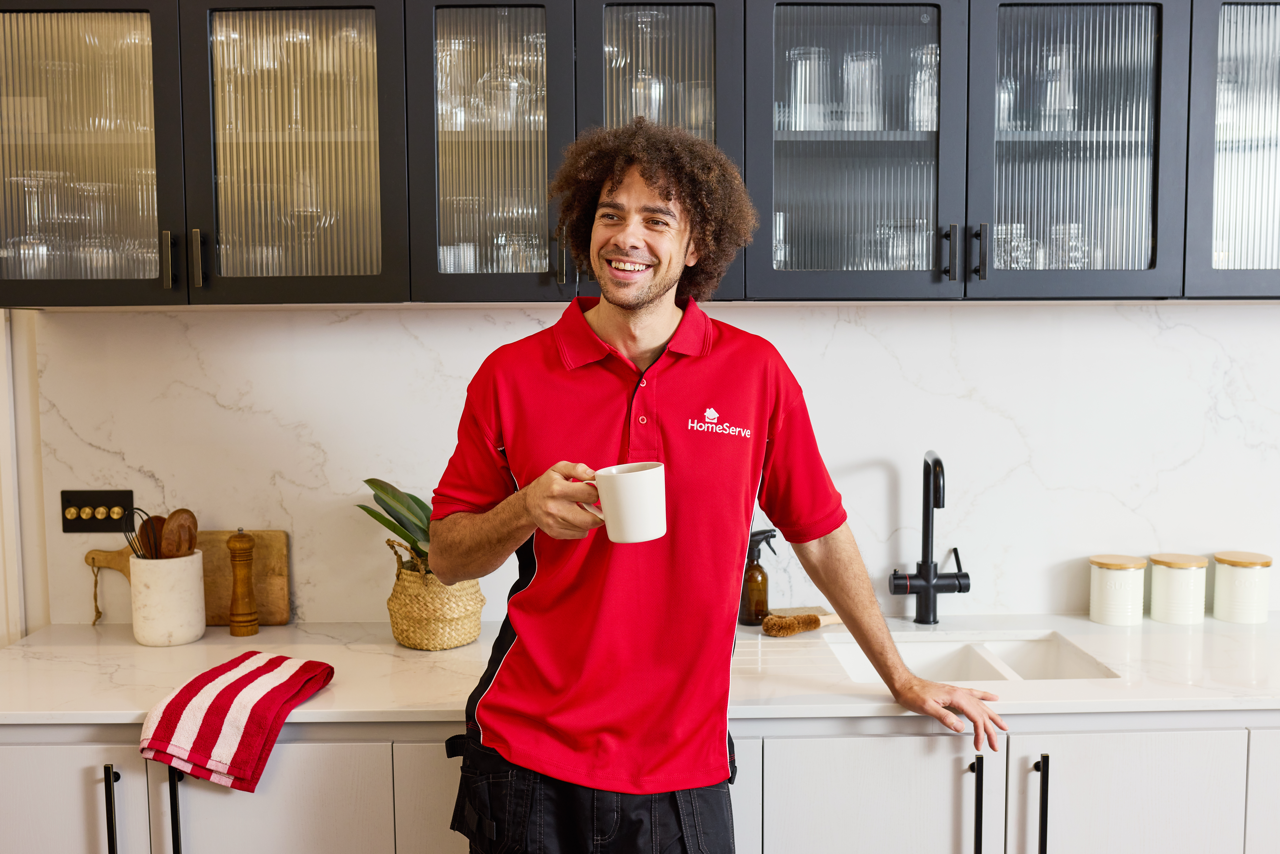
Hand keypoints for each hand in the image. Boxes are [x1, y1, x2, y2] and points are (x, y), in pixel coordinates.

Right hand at [520, 461, 604, 539]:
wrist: (529, 503)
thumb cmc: (547, 484)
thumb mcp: (560, 469)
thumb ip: (578, 469)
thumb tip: (594, 475)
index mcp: (558, 489)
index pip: (590, 494)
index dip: (597, 492)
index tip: (596, 492)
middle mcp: (555, 508)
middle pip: (590, 519)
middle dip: (599, 513)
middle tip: (598, 506)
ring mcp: (554, 523)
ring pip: (586, 528)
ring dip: (590, 520)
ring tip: (583, 509)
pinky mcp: (555, 533)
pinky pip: (580, 534)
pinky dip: (582, 527)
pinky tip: (576, 518)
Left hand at [892, 676, 1007, 751]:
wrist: (905, 684)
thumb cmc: (913, 694)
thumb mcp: (927, 708)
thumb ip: (944, 717)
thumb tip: (960, 727)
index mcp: (956, 697)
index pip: (975, 717)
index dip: (980, 733)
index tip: (979, 744)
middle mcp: (959, 694)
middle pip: (981, 713)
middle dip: (990, 730)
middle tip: (995, 744)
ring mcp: (957, 692)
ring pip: (981, 705)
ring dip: (992, 716)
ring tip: (1002, 725)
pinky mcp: (953, 693)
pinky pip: (974, 695)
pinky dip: (985, 697)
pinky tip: (991, 698)